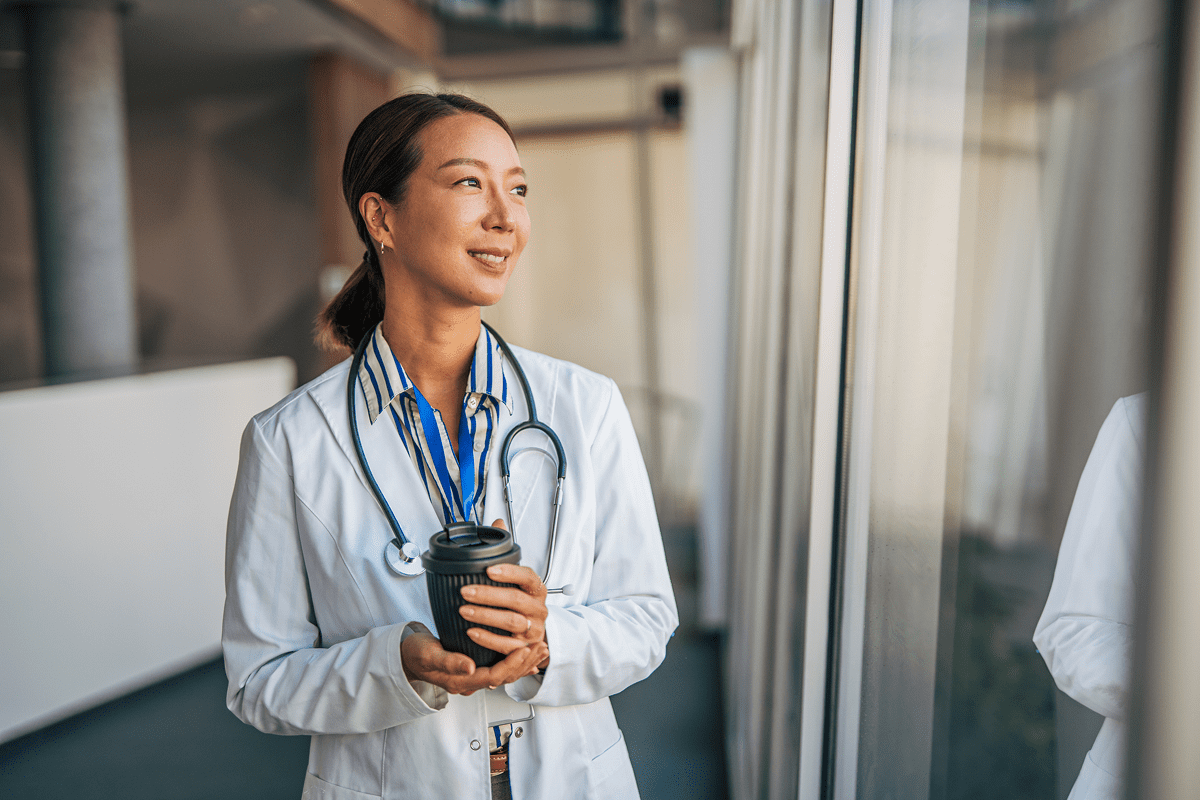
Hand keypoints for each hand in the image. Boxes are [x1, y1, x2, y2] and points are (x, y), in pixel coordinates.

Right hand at [400, 623, 546, 695]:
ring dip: (524, 662)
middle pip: (504, 677)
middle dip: (525, 663)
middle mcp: (470, 681)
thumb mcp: (429, 654)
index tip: (525, 649)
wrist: (406, 656)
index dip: (511, 664)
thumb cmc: (416, 653)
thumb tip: (470, 667)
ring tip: (541, 649)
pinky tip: (528, 655)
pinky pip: (500, 668)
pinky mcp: (474, 668)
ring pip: (505, 674)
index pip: (493, 676)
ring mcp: (472, 676)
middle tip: (541, 647)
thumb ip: (449, 661)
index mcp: (460, 680)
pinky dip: (516, 661)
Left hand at [459, 519, 551, 670]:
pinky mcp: (524, 648)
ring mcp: (533, 629)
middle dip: (489, 595)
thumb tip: (497, 521)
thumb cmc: (520, 601)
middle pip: (516, 601)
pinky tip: (471, 632)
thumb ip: (505, 552)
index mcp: (536, 588)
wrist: (534, 632)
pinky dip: (488, 639)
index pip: (528, 577)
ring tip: (463, 611)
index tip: (489, 569)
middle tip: (465, 591)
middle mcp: (538, 608)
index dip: (510, 573)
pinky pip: (507, 646)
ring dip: (486, 616)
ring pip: (512, 623)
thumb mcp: (516, 577)